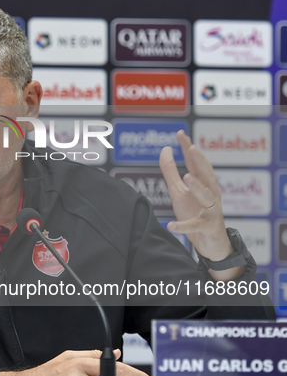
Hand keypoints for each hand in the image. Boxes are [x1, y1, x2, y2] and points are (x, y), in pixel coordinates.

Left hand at [159, 130, 237, 279]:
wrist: (211, 242)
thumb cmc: (194, 211)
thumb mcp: (178, 190)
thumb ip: (170, 171)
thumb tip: (165, 149)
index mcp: (203, 183)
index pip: (196, 162)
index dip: (188, 148)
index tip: (180, 134)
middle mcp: (210, 193)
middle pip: (205, 175)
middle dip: (200, 161)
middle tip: (192, 148)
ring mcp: (211, 209)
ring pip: (206, 196)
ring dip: (197, 187)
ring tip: (186, 178)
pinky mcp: (207, 226)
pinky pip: (194, 225)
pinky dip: (183, 226)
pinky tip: (171, 225)